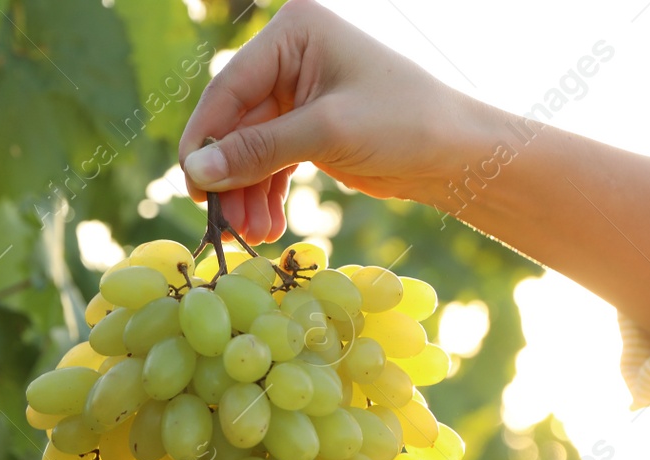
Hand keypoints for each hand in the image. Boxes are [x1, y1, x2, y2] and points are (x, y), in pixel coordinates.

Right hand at [178, 0, 486, 243]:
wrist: (457, 154)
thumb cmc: (404, 123)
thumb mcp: (326, 133)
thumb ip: (257, 152)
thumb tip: (194, 173)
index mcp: (294, 32)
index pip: (230, 87)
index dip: (206, 139)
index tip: (192, 186)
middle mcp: (291, 57)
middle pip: (236, 123)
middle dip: (231, 177)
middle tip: (223, 224)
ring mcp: (296, 94)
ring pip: (249, 149)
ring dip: (246, 193)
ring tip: (253, 236)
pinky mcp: (307, 128)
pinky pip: (269, 162)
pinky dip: (264, 194)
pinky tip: (268, 228)